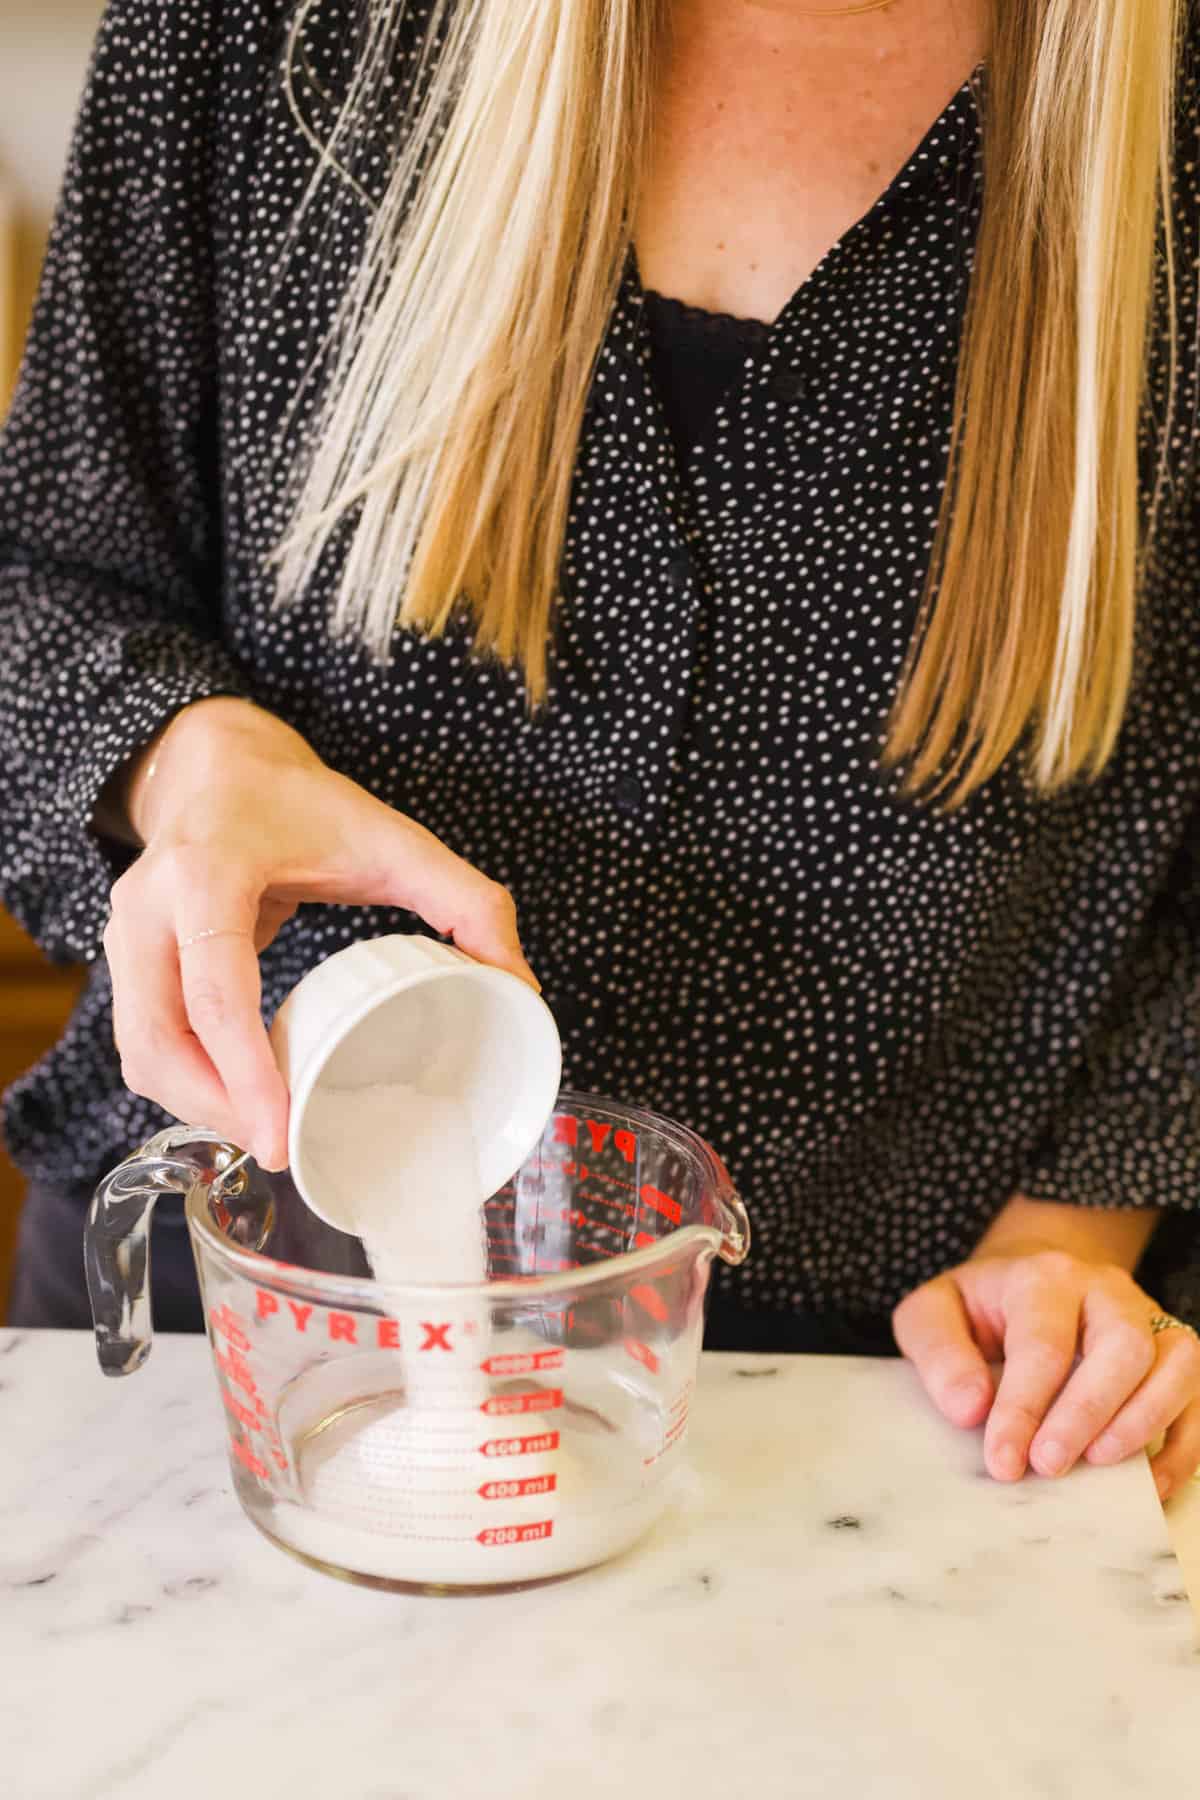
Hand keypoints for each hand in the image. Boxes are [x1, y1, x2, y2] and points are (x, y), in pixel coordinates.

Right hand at [102, 697, 539, 1169]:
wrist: (221, 766)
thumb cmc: (303, 805)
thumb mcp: (392, 837)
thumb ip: (467, 899)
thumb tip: (519, 985)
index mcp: (210, 871)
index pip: (213, 987)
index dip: (243, 1068)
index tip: (279, 1131)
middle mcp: (150, 904)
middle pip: (160, 1036)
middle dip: (217, 1107)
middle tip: (281, 1148)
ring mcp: (126, 934)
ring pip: (140, 1051)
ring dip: (197, 1106)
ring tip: (266, 1133)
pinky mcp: (126, 959)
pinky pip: (142, 1041)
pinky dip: (184, 1083)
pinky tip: (236, 1102)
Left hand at [893, 1242, 1199, 1502]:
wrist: (1029, 1283)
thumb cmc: (978, 1309)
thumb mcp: (932, 1314)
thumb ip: (939, 1353)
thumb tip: (970, 1410)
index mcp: (1043, 1276)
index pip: (1042, 1342)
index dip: (1024, 1408)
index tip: (1002, 1462)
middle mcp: (1106, 1290)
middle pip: (1121, 1346)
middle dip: (1087, 1413)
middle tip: (1048, 1467)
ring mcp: (1148, 1318)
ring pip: (1176, 1363)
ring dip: (1143, 1423)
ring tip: (1098, 1467)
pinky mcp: (1175, 1351)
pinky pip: (1198, 1395)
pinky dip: (1181, 1445)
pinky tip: (1146, 1485)